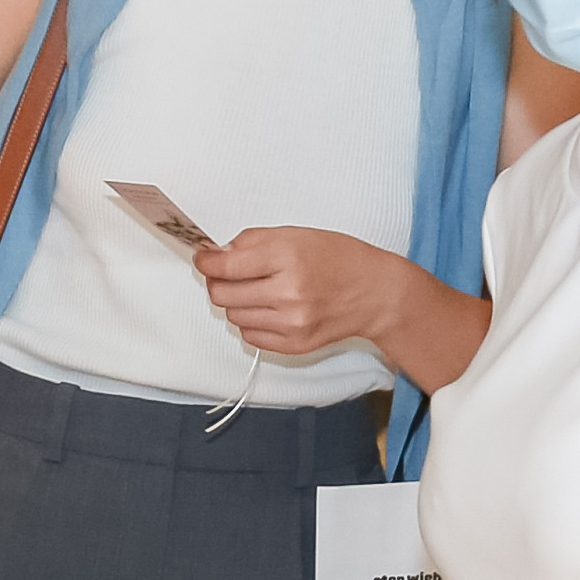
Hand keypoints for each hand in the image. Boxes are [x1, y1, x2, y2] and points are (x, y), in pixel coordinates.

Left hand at [194, 226, 411, 358]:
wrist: (375, 293)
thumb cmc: (340, 259)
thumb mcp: (296, 234)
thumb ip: (253, 242)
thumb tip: (218, 253)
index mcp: (287, 258)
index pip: (226, 266)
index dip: (207, 262)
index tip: (203, 258)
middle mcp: (288, 293)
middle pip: (222, 295)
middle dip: (217, 282)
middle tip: (225, 274)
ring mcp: (291, 323)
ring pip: (234, 317)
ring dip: (236, 302)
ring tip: (256, 290)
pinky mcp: (294, 345)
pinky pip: (250, 336)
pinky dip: (251, 321)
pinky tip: (268, 308)